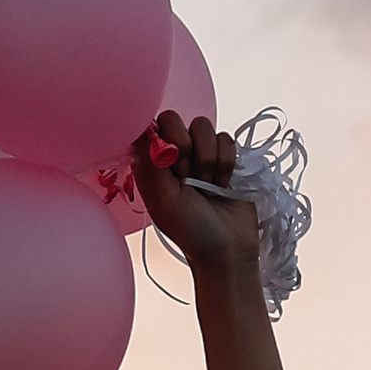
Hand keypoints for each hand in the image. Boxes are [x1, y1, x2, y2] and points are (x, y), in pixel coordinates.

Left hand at [134, 110, 259, 284]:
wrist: (229, 250)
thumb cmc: (192, 232)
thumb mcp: (164, 201)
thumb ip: (151, 163)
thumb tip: (141, 128)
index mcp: (151, 165)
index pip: (148, 126)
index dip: (161, 137)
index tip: (170, 160)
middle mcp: (172, 156)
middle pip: (174, 119)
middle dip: (187, 146)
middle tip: (189, 175)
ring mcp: (199, 155)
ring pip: (203, 126)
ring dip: (208, 158)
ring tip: (208, 185)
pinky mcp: (223, 157)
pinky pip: (225, 139)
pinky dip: (226, 162)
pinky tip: (223, 184)